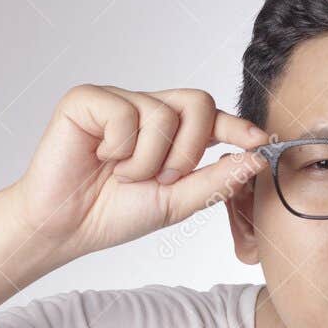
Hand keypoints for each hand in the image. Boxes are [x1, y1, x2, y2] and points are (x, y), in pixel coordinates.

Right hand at [12, 84, 269, 258]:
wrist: (66, 227)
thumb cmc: (114, 213)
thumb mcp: (177, 202)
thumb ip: (216, 180)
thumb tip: (257, 158)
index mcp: (169, 132)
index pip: (212, 116)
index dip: (237, 126)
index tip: (260, 142)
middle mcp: (146, 109)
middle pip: (196, 103)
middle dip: (188, 150)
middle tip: (164, 179)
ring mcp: (117, 101)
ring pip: (161, 113)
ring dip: (147, 159)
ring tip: (123, 175)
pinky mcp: (87, 100)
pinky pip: (124, 113)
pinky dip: (118, 147)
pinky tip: (99, 157)